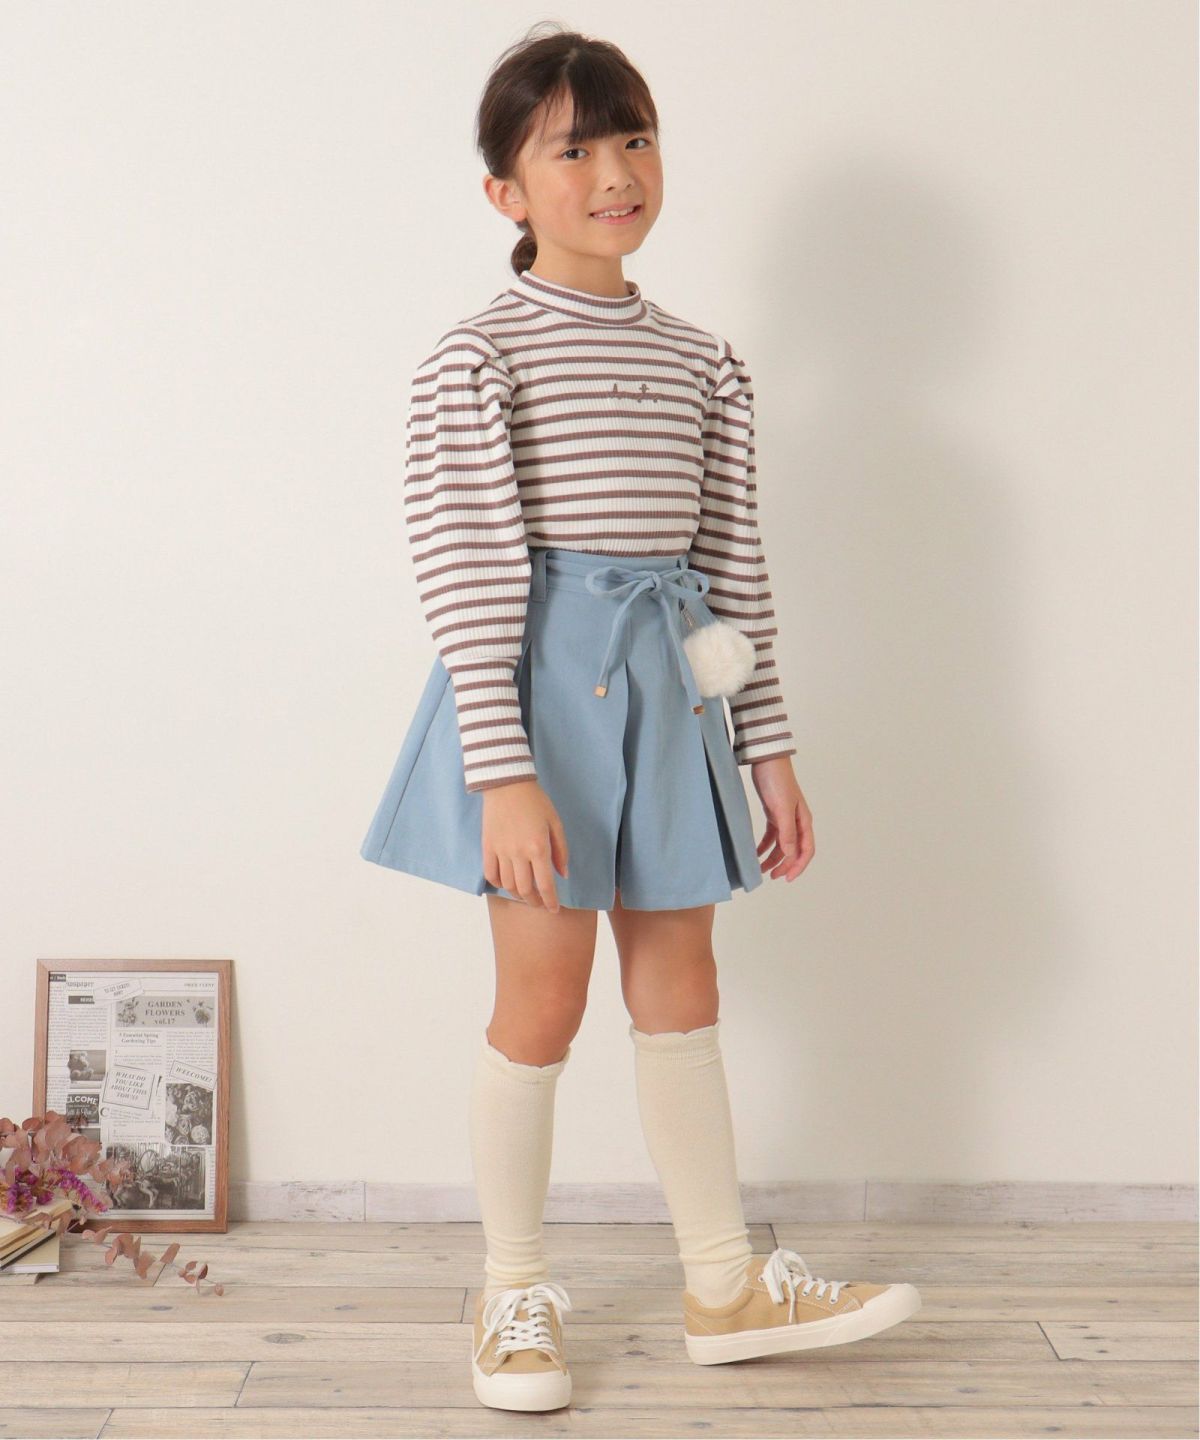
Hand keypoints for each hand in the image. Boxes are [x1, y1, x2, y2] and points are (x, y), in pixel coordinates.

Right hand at [481, 779, 569, 911]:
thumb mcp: (555, 823)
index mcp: (539, 848)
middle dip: (535, 902)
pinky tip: (507, 882)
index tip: (554, 909)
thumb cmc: (536, 802)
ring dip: (517, 894)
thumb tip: (563, 874)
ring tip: (525, 894)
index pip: (545, 885)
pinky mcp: (488, 846)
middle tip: (540, 904)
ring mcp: (501, 851)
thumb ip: (561, 850)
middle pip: (525, 890)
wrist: (507, 784)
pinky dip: (499, 883)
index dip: (550, 901)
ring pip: (508, 885)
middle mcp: (519, 853)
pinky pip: (490, 873)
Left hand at [750, 756, 813, 881]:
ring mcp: (785, 817)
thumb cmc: (777, 781)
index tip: (786, 878)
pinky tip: (756, 853)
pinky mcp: (773, 813)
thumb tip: (791, 855)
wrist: (766, 760)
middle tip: (772, 876)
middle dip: (784, 865)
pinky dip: (764, 846)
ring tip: (760, 869)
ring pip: (781, 845)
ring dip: (773, 858)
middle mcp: (796, 821)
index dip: (798, 866)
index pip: (806, 850)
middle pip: (794, 850)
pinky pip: (771, 835)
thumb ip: (787, 832)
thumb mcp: (782, 808)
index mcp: (803, 821)